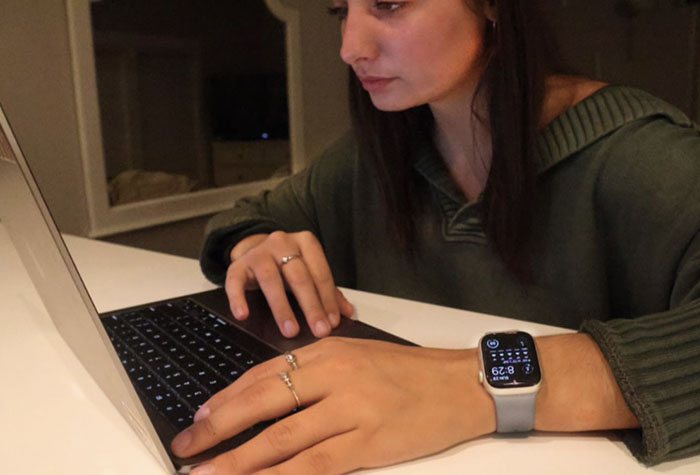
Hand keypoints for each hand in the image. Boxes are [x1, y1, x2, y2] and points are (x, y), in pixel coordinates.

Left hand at [171, 338, 495, 473]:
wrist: (463, 384)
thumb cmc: (411, 372)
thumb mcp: (360, 357)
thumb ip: (318, 372)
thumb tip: (273, 394)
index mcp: (329, 352)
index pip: (265, 373)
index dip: (228, 397)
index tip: (202, 413)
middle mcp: (334, 376)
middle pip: (263, 402)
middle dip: (218, 425)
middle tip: (185, 444)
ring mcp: (351, 409)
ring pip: (282, 438)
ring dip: (239, 459)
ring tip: (205, 472)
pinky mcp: (369, 441)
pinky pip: (315, 464)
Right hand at [225, 231, 354, 337]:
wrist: (255, 250)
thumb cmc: (287, 265)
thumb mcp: (309, 272)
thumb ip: (328, 291)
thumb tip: (348, 313)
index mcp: (305, 242)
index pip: (320, 272)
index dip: (328, 299)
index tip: (333, 322)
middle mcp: (282, 242)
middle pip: (298, 276)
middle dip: (311, 306)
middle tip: (319, 330)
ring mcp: (258, 252)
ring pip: (270, 280)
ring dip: (282, 308)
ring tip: (290, 330)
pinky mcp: (237, 265)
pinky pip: (235, 282)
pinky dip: (238, 299)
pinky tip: (244, 315)